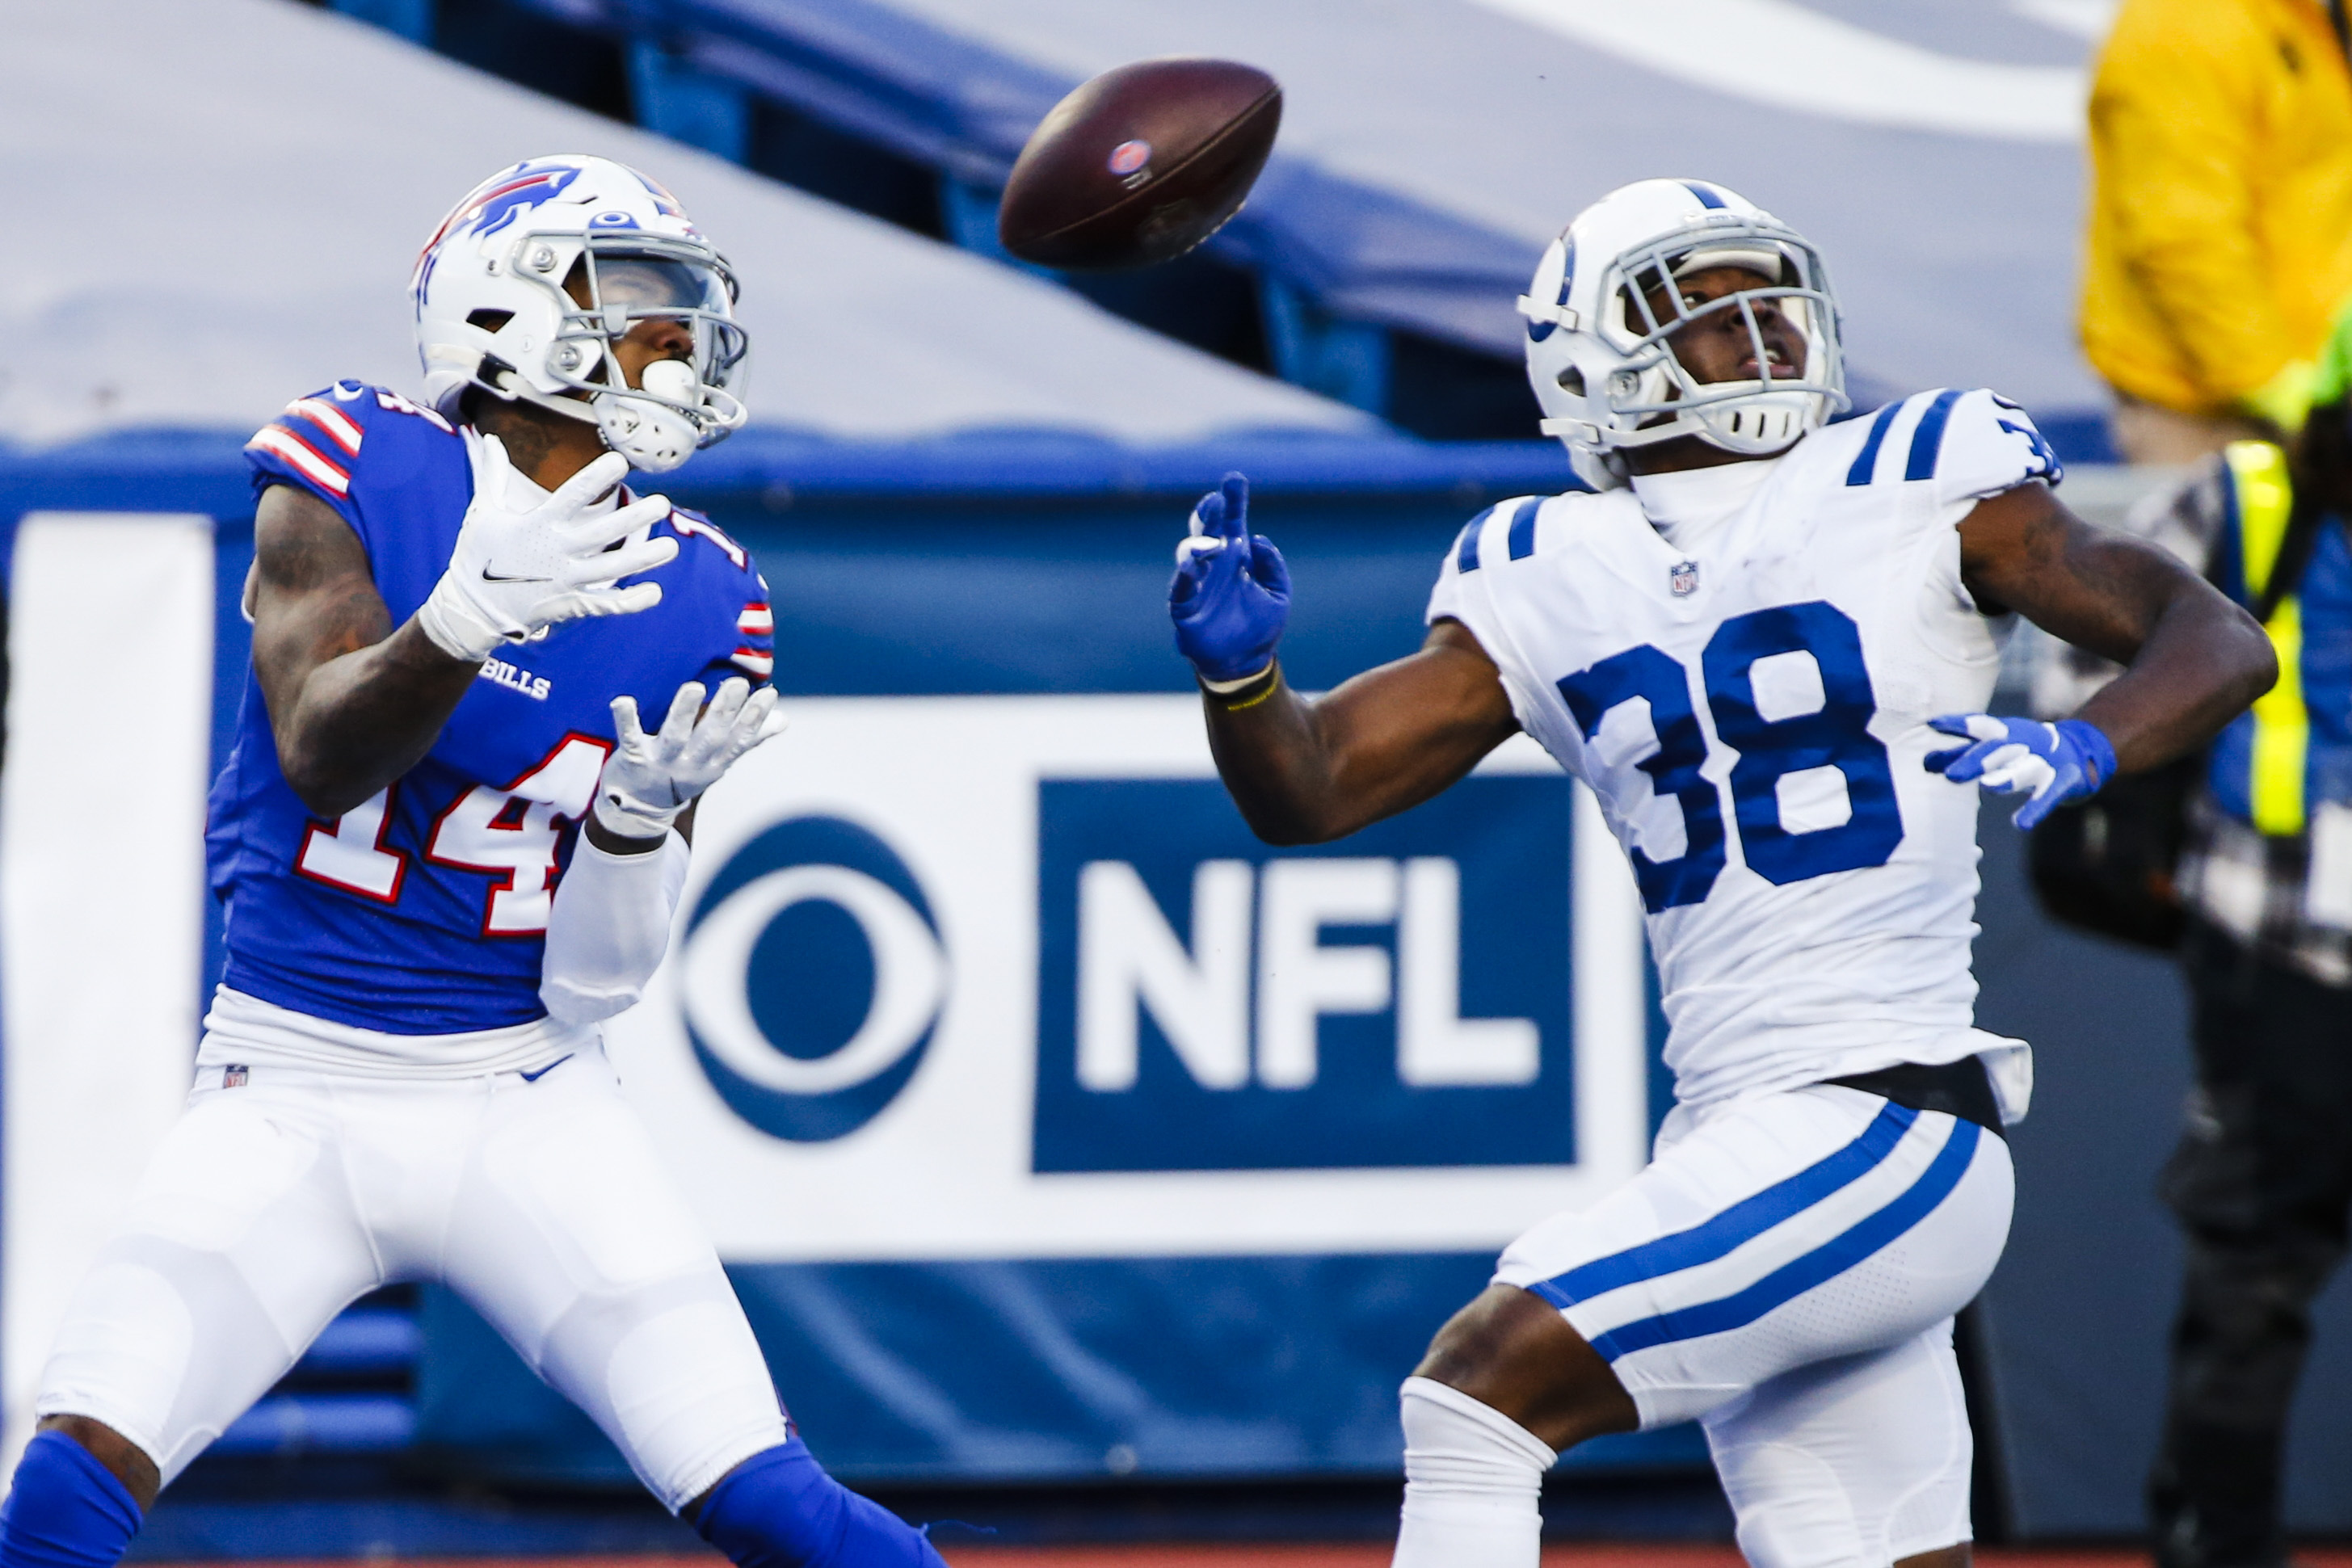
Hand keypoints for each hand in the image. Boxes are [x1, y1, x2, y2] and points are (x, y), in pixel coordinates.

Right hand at [415, 435, 680, 662]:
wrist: (471, 608)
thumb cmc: (479, 555)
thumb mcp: (483, 512)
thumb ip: (492, 475)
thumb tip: (488, 440)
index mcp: (537, 525)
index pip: (571, 497)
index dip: (595, 479)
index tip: (619, 462)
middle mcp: (555, 552)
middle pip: (601, 533)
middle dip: (633, 519)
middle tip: (662, 504)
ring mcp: (565, 581)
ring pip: (611, 570)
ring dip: (642, 559)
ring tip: (672, 547)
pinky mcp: (569, 604)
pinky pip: (604, 605)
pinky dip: (630, 602)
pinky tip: (655, 592)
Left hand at [595, 677, 787, 838]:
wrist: (638, 809)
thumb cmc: (682, 775)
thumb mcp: (718, 761)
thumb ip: (749, 739)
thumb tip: (784, 720)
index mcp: (714, 763)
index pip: (738, 740)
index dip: (754, 718)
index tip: (768, 694)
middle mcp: (690, 765)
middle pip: (710, 737)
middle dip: (725, 711)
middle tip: (738, 682)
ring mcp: (662, 763)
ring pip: (674, 736)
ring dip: (684, 712)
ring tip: (695, 687)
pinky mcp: (633, 760)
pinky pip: (631, 739)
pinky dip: (626, 720)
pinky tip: (623, 701)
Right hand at [1170, 472, 1289, 683]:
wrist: (1246, 662)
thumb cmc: (1260, 626)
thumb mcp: (1279, 594)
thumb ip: (1273, 566)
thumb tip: (1257, 540)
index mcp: (1236, 557)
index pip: (1232, 522)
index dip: (1232, 501)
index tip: (1233, 480)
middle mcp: (1214, 565)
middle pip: (1207, 531)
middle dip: (1209, 514)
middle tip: (1217, 501)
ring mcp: (1197, 585)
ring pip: (1190, 555)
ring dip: (1199, 545)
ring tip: (1212, 543)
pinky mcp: (1185, 608)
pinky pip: (1181, 589)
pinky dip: (1185, 576)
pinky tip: (1193, 565)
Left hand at [1924, 713, 2116, 828]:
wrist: (2081, 752)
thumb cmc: (2023, 750)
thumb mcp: (1995, 747)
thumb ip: (1961, 755)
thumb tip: (1924, 762)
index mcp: (2005, 732)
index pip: (1978, 726)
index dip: (1957, 724)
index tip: (1933, 724)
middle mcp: (2024, 743)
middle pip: (1997, 750)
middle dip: (1974, 761)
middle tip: (1950, 775)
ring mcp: (2045, 761)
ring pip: (2025, 769)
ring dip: (2008, 777)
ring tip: (1989, 786)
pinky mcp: (2064, 780)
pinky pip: (2048, 796)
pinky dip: (2035, 808)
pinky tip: (2021, 823)